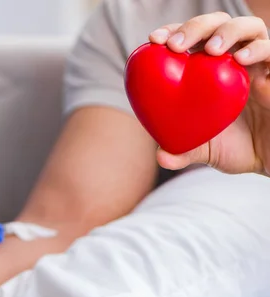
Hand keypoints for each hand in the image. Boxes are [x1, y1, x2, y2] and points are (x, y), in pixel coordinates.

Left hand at [148, 13, 269, 174]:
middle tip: (175, 45)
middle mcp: (235, 60)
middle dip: (195, 27)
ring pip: (249, 27)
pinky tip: (240, 59)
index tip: (154, 40)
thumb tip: (161, 157)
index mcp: (210, 70)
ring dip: (226, 31)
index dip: (173, 32)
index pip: (191, 38)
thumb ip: (183, 152)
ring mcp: (260, 63)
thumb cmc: (237, 148)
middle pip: (217, 24)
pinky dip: (258, 49)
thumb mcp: (205, 151)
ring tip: (210, 49)